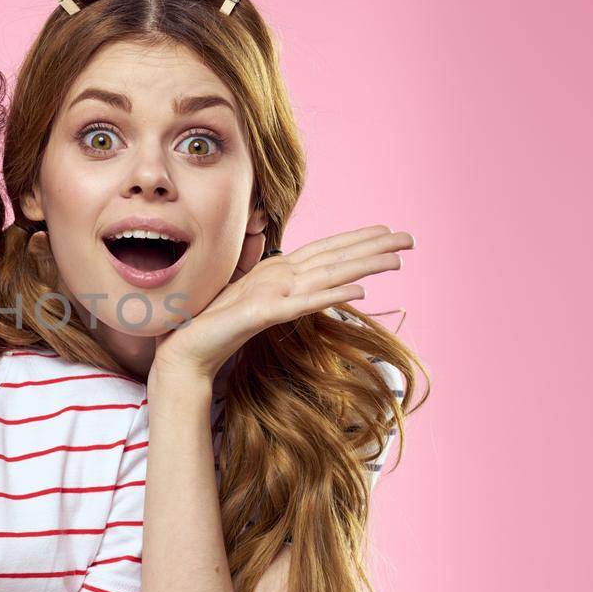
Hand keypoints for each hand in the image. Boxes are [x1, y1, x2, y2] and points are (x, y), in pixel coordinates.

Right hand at [154, 224, 414, 380]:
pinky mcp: (258, 314)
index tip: (389, 233)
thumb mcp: (255, 306)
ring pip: (324, 274)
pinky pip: (302, 304)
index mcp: (274, 272)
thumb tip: (307, 282)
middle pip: (332, 256)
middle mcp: (274, 276)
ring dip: (362, 264)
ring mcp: (267, 293)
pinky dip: (330, 294)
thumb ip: (279, 291)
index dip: (357, 240)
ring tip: (396, 258)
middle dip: (372, 246)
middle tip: (409, 238)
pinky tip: (358, 290)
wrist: (183, 358)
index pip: (324, 251)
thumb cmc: (215, 331)